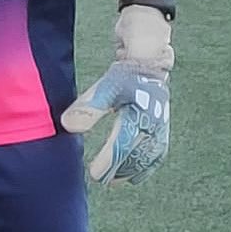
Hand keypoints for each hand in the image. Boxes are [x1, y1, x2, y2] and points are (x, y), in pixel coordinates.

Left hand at [61, 6, 173, 185]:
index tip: (95, 174)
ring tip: (122, 181)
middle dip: (121, 169)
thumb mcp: (106, 85)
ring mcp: (160, 122)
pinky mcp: (161, 120)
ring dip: (137, 168)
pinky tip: (140, 170)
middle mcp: (153, 122)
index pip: (122, 145)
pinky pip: (158, 147)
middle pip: (138, 154)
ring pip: (151, 153)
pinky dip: (149, 161)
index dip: (109, 162)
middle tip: (104, 181)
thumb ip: (89, 107)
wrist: (150, 50)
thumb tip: (69, 127)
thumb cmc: (127, 67)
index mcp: (139, 114)